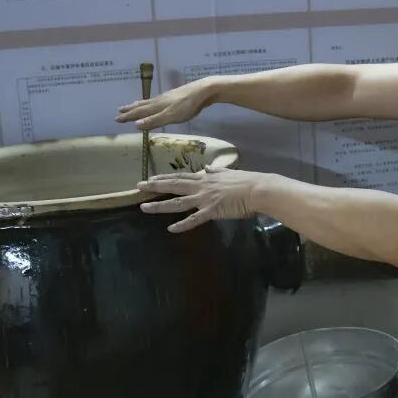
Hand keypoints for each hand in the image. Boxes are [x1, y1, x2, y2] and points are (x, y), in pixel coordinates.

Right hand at [116, 79, 211, 129]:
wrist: (203, 91)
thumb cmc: (187, 105)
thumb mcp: (171, 116)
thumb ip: (155, 120)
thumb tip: (136, 125)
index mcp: (157, 106)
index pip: (139, 112)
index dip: (128, 116)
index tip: (117, 119)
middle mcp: (159, 100)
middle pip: (142, 105)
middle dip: (130, 109)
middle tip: (119, 110)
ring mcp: (167, 98)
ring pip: (149, 102)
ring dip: (139, 105)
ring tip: (132, 105)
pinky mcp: (175, 97)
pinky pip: (157, 101)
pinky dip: (150, 103)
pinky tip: (154, 103)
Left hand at [136, 167, 264, 232]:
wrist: (258, 189)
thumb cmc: (247, 181)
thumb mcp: (229, 173)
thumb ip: (216, 171)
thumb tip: (207, 168)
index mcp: (206, 178)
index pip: (181, 177)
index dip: (165, 178)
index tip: (151, 178)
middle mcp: (202, 186)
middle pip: (174, 186)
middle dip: (155, 186)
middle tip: (138, 186)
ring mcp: (205, 199)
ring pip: (178, 202)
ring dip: (159, 205)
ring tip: (143, 207)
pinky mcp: (212, 211)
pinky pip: (194, 219)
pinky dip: (183, 225)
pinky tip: (170, 229)